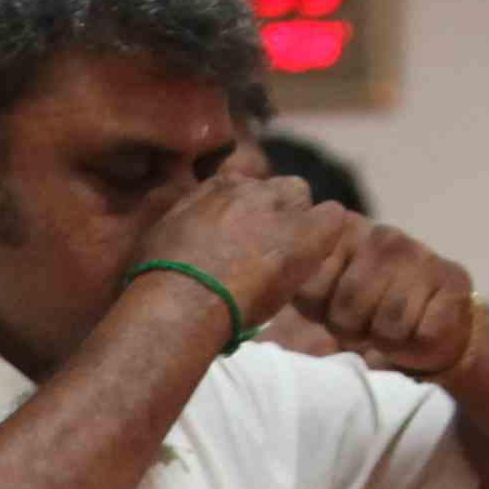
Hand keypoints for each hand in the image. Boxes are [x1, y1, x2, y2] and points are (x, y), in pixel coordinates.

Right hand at [129, 166, 358, 332]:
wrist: (180, 301)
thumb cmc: (157, 281)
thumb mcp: (161, 236)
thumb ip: (181, 224)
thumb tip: (183, 233)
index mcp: (213, 190)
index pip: (240, 187)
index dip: (245, 213)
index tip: (239, 237)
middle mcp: (248, 190)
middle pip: (275, 188)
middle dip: (276, 211)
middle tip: (266, 249)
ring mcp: (276, 209)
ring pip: (301, 196)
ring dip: (299, 220)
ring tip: (287, 255)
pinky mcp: (302, 233)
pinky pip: (331, 216)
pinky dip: (326, 232)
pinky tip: (314, 255)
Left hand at [296, 220, 479, 377]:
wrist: (436, 327)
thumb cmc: (370, 311)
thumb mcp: (324, 296)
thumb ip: (301, 282)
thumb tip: (270, 280)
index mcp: (344, 232)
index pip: (312, 285)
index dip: (321, 310)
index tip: (333, 308)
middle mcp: (383, 236)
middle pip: (348, 307)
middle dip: (353, 328)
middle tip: (367, 323)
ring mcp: (420, 256)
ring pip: (386, 323)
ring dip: (386, 338)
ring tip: (391, 326)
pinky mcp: (452, 282)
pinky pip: (419, 332)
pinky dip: (416, 343)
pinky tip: (420, 328)